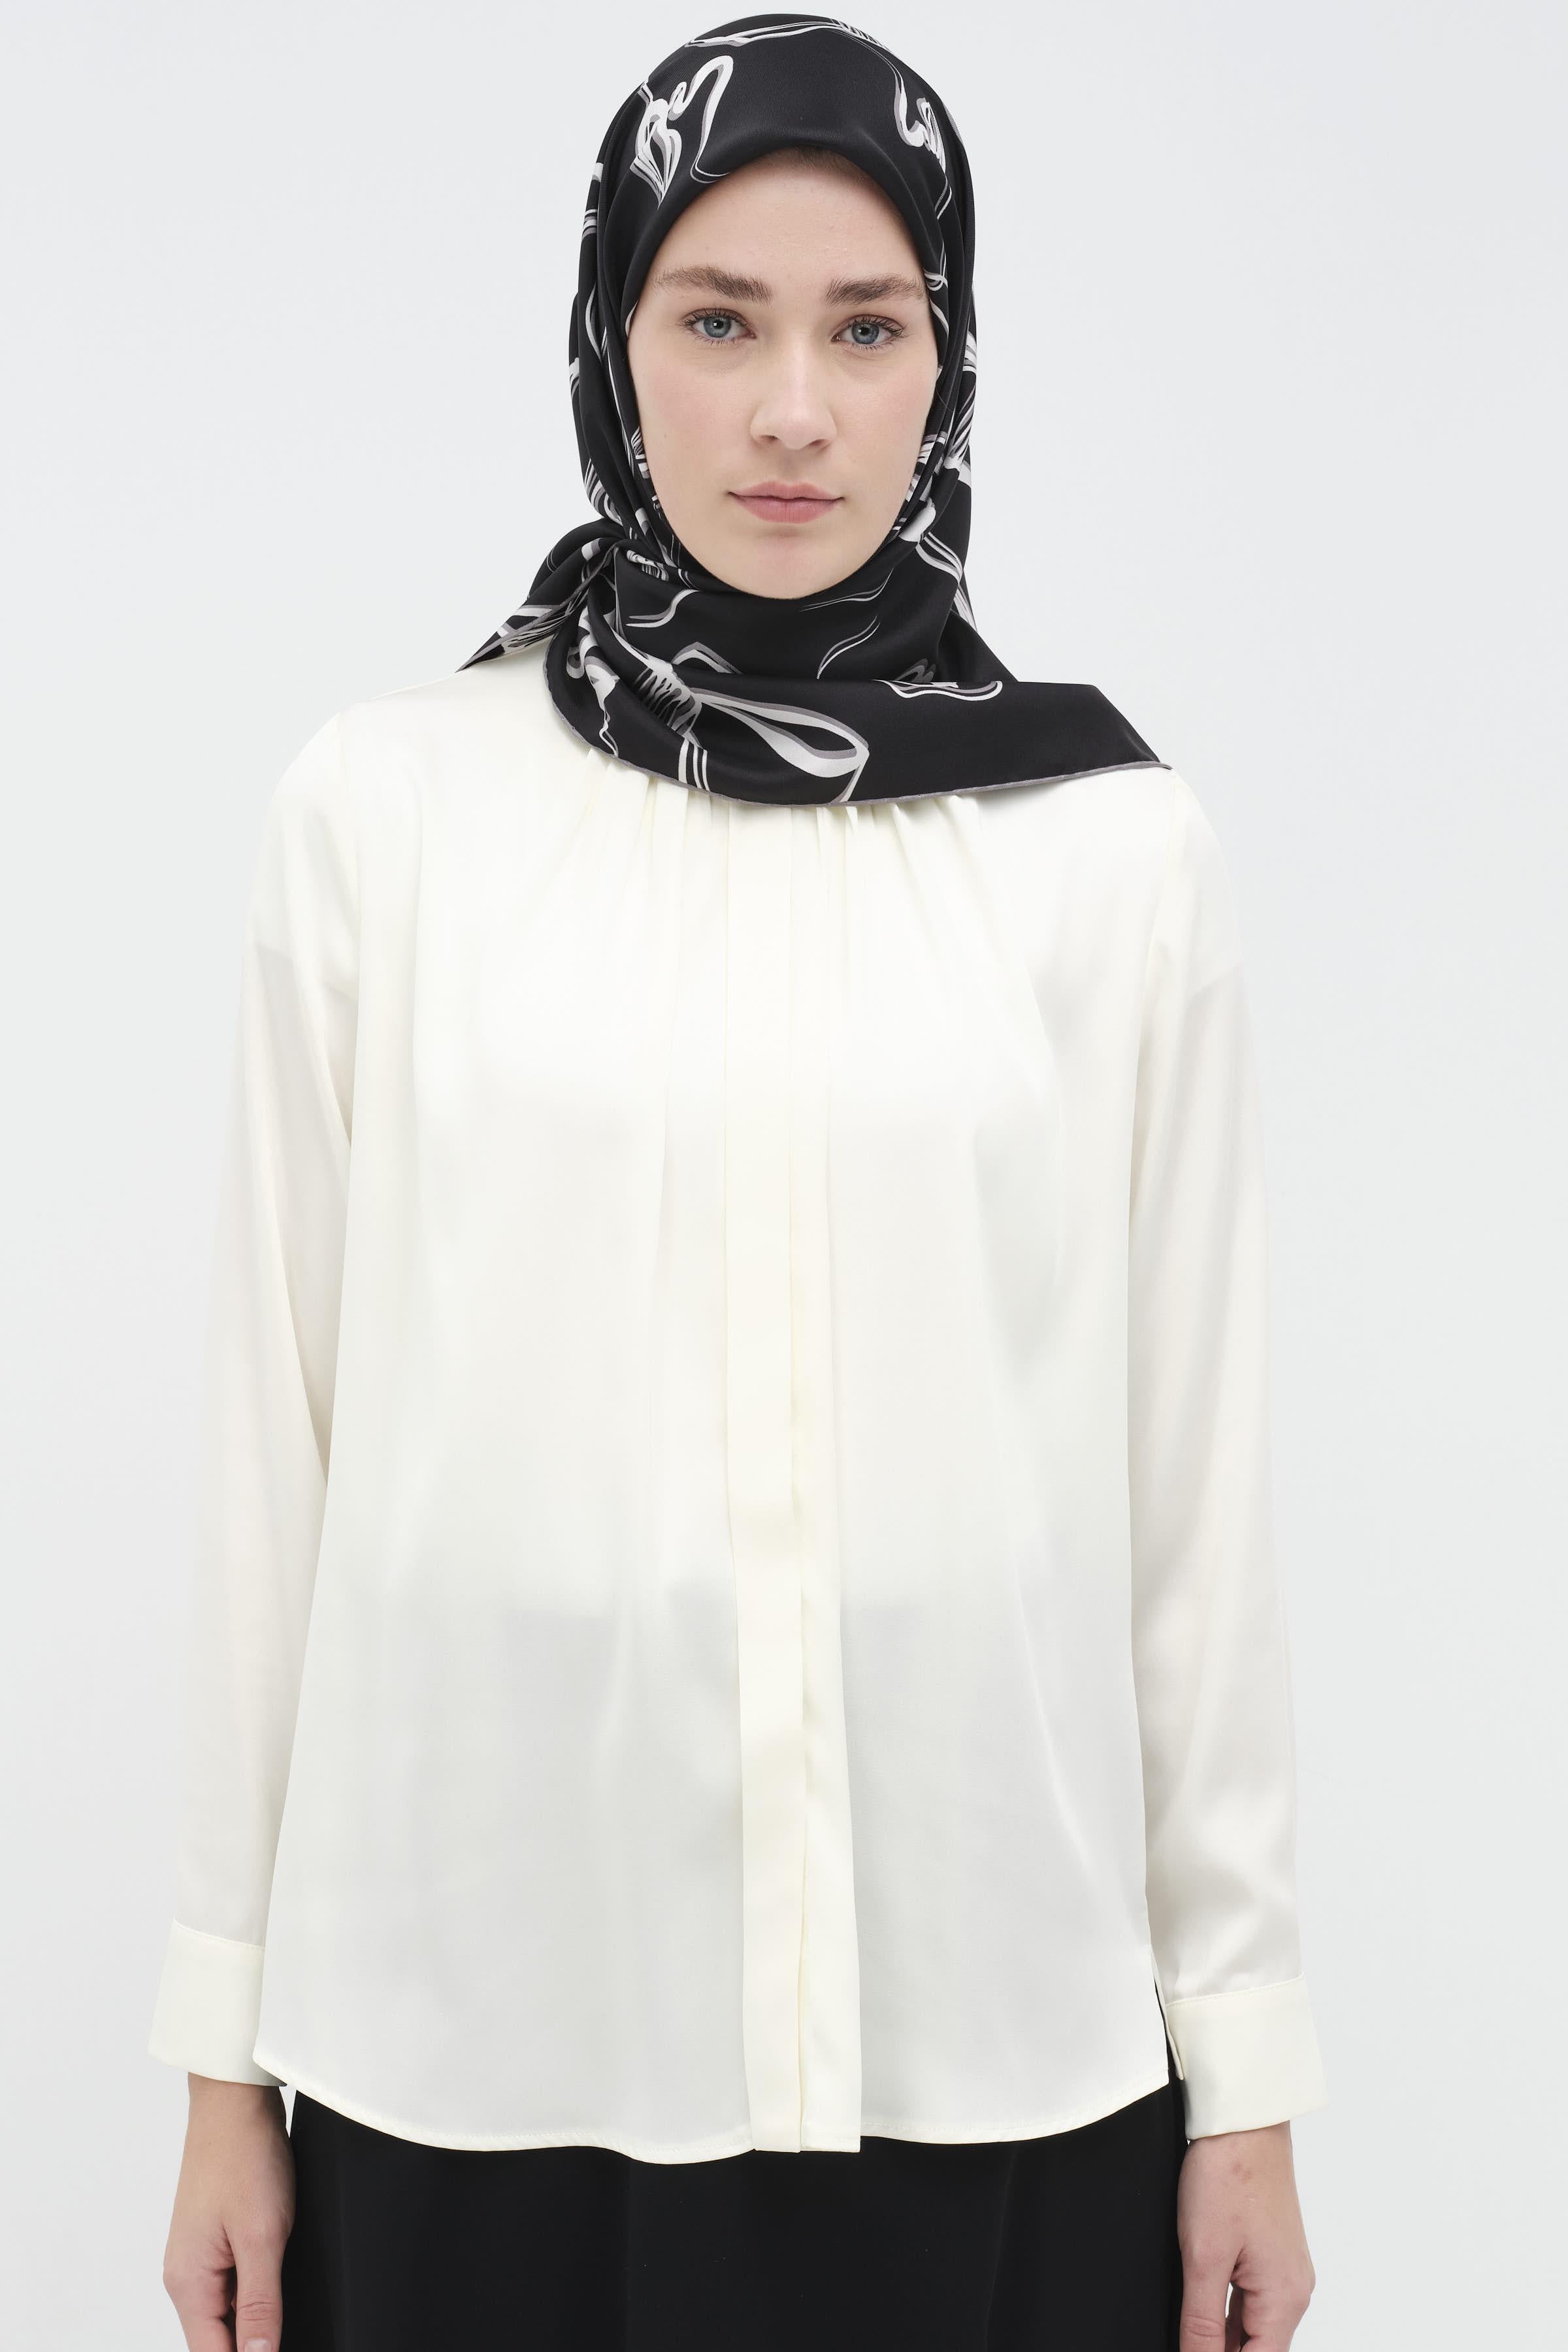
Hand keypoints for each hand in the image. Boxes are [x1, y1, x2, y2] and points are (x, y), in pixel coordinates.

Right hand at [161, 2076, 294, 2350]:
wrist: (235, 2099)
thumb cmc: (243, 2156)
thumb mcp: (263, 2237)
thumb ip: (259, 2305)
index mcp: (188, 2284)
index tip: (279, 2349)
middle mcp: (186, 2276)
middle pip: (218, 2339)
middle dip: (255, 2341)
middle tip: (289, 2318)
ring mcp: (199, 2256)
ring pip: (229, 2310)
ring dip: (258, 2311)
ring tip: (286, 2283)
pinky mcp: (215, 2237)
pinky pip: (234, 2280)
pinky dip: (258, 2283)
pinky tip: (281, 2267)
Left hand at [1176, 2120, 1315, 2348]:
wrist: (1244, 2117)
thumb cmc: (1228, 2174)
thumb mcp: (1203, 2257)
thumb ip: (1201, 2322)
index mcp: (1284, 2300)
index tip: (1188, 2350)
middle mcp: (1293, 2290)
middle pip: (1257, 2349)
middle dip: (1217, 2350)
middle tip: (1184, 2337)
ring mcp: (1284, 2271)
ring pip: (1252, 2327)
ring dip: (1220, 2335)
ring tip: (1187, 2329)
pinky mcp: (1271, 2254)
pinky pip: (1251, 2300)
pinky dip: (1226, 2311)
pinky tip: (1197, 2307)